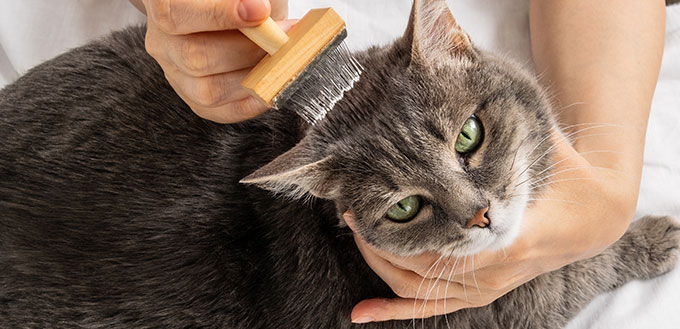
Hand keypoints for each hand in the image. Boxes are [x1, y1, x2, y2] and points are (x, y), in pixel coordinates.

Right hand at [137, 0, 291, 122]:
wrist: (234, 12)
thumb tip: (263, 13)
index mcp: (165, 3)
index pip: (175, 14)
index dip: (218, 15)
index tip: (260, 11)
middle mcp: (162, 41)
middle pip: (195, 57)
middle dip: (248, 50)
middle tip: (283, 39)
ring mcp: (176, 73)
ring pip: (208, 91)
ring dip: (255, 77)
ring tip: (282, 60)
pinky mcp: (195, 99)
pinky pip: (222, 111)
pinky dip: (254, 100)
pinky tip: (274, 83)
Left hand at [344, 132, 634, 322]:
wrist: (594, 215)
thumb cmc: (565, 177)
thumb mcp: (536, 146)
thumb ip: (500, 129)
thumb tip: (463, 84)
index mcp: (502, 236)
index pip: (432, 236)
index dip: (392, 222)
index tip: (363, 201)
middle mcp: (490, 271)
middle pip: (415, 263)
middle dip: (377, 237)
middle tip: (352, 209)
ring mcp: (484, 286)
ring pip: (415, 287)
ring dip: (379, 262)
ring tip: (357, 233)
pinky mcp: (480, 292)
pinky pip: (431, 307)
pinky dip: (393, 311)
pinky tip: (361, 313)